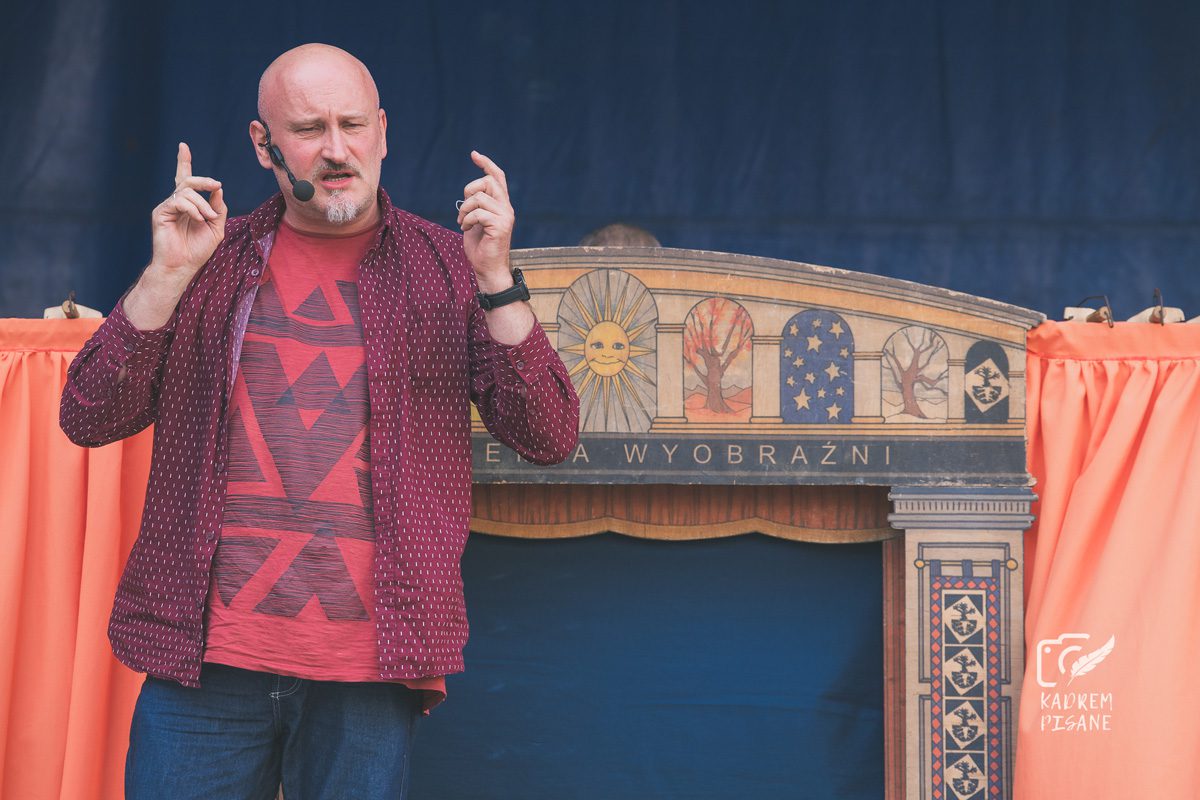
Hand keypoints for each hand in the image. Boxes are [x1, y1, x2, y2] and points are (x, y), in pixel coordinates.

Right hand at [149, 142, 226, 278]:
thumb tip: (218, 188)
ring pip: (186, 191)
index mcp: (188, 205)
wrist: (183, 266)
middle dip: (203, 180)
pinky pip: (179, 201)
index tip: (183, 146)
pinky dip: (193, 209)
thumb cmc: (198, 250)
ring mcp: (167, 207)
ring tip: (208, 219)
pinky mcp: (160, 212)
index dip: (183, 162)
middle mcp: (176, 203)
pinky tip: (198, 220)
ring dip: (202, 204)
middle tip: (216, 185)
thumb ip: (219, 208)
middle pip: (187, 180)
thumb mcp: (216, 227)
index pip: (184, 179)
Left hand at [457, 151, 514, 292]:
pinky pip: (478, 213)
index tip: (474, 154)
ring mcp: (505, 217)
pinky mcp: (501, 226)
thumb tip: (470, 193)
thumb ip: (476, 205)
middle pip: (488, 181)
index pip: (498, 177)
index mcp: (502, 205)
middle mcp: (507, 208)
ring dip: (464, 209)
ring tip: (462, 222)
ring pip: (479, 197)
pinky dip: (466, 220)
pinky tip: (465, 229)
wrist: (488, 269)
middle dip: (469, 190)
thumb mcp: (475, 221)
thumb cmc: (481, 247)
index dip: (487, 163)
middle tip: (462, 208)